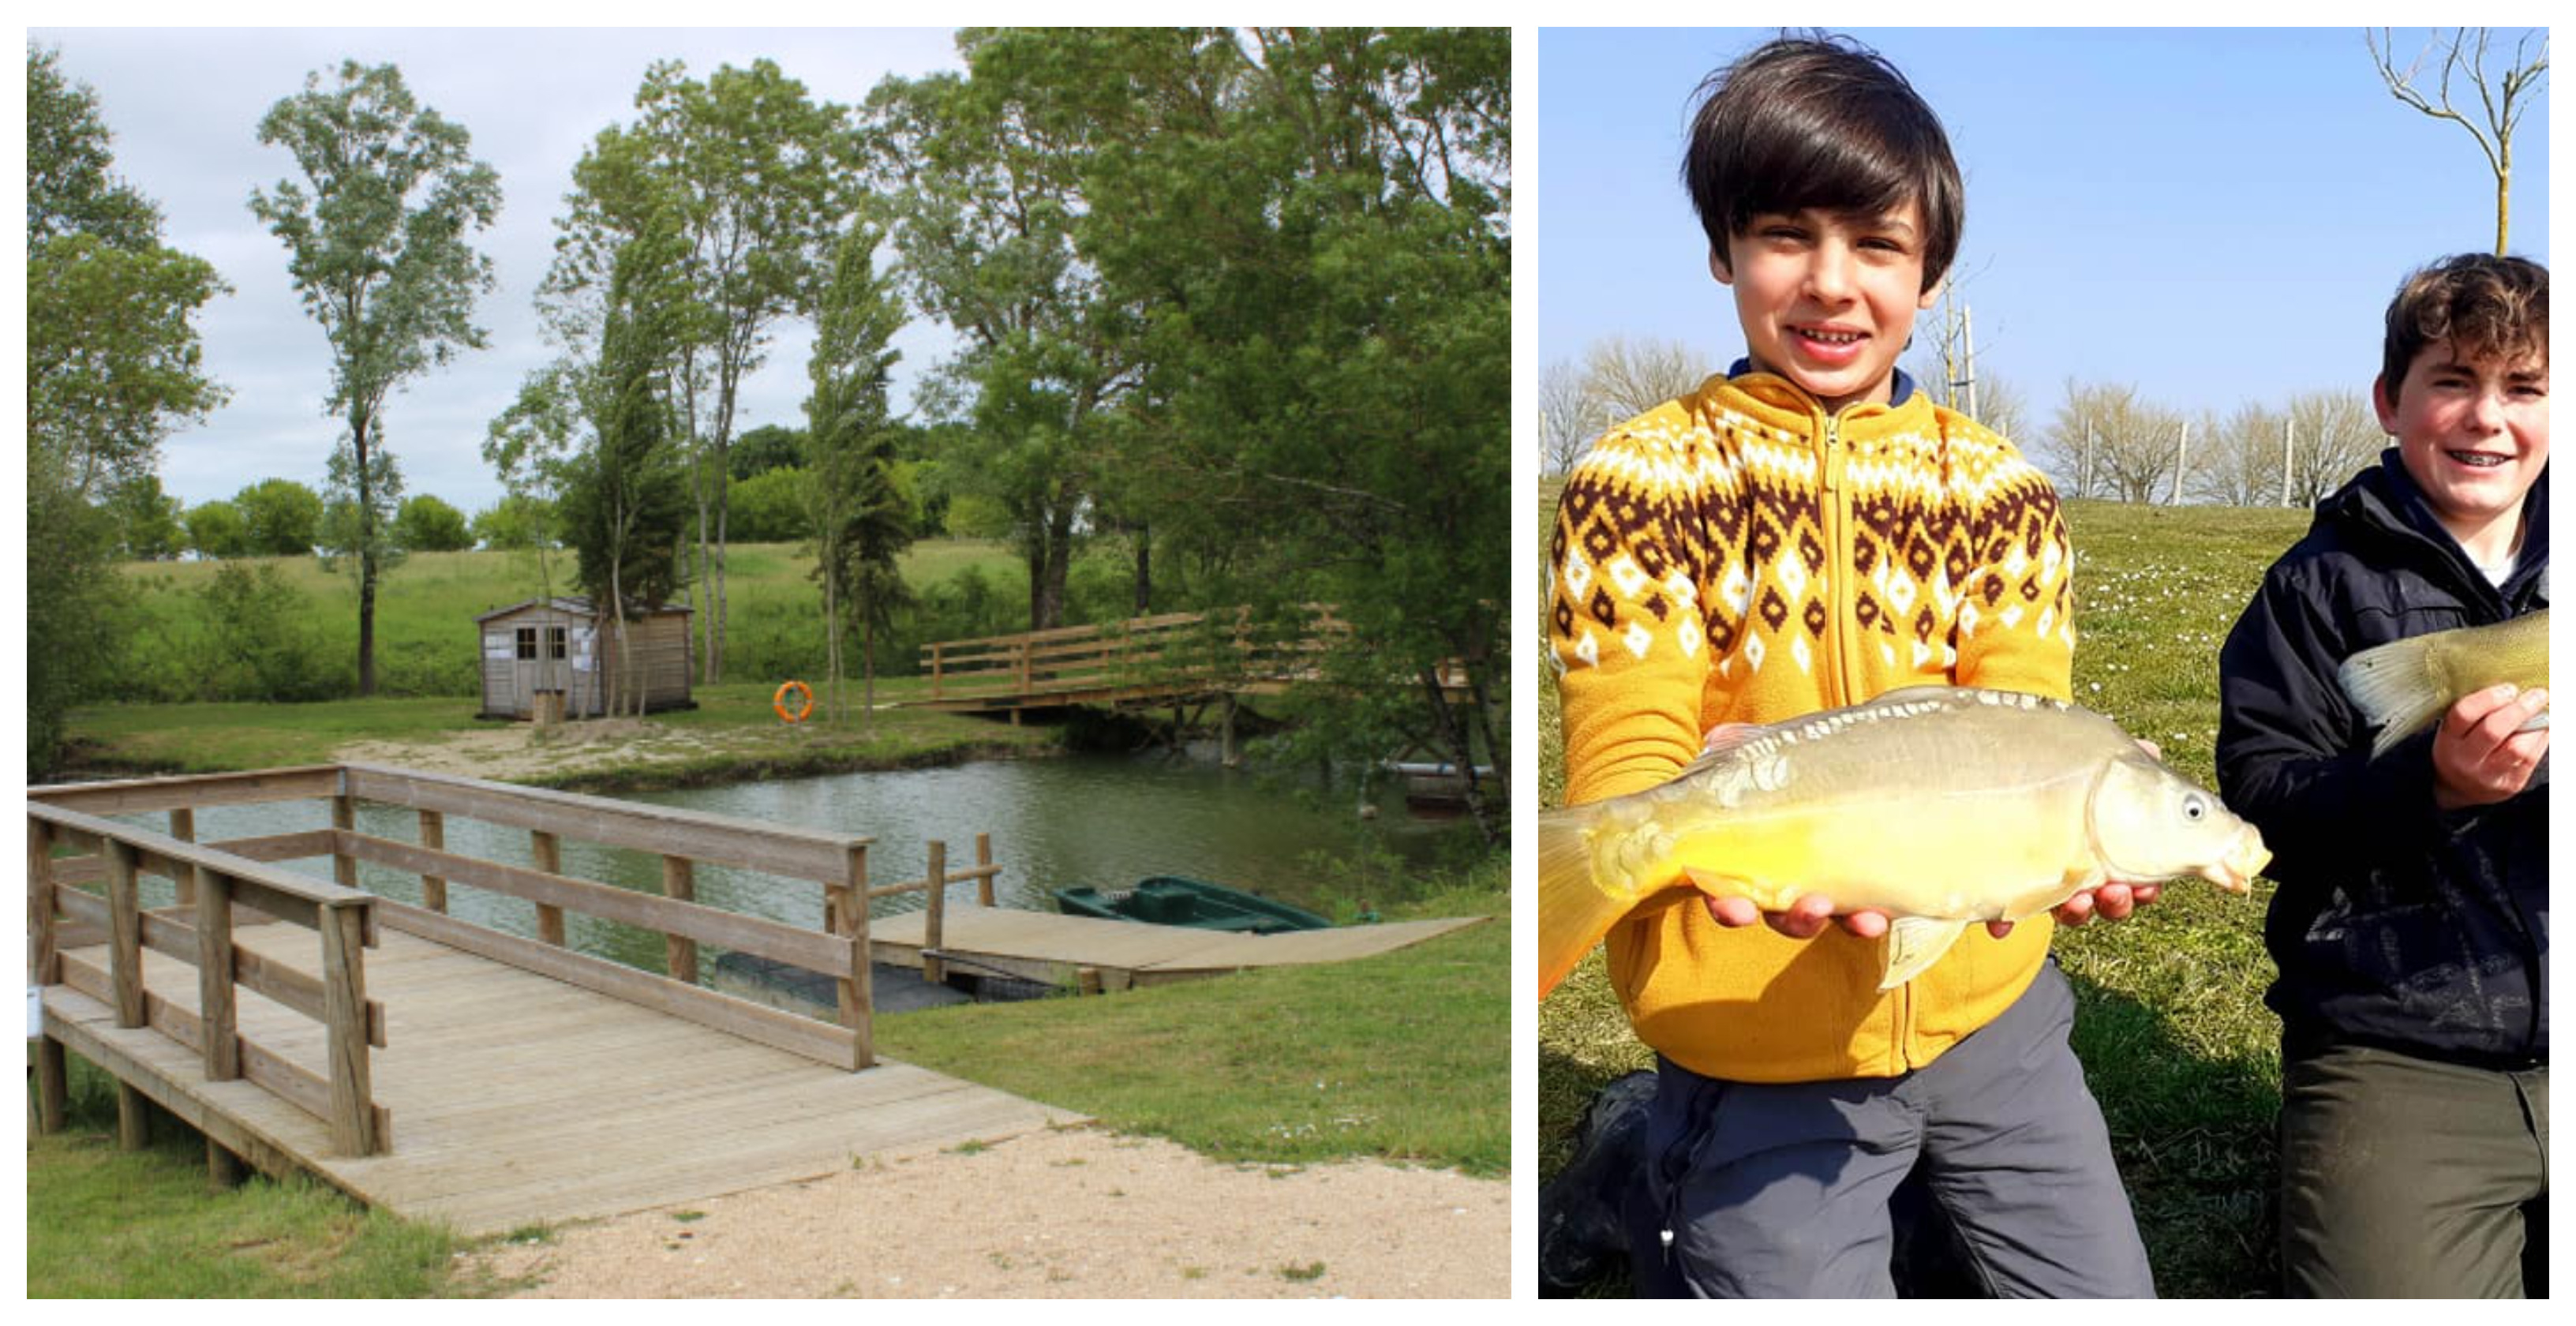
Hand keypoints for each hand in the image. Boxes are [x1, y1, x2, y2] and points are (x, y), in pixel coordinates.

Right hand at [1697, 724, 1889, 938]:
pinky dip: (1870, 920)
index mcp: (1752, 854)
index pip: (1728, 889)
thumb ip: (1746, 749)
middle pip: (1780, 914)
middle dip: (1793, 919)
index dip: (1727, 905)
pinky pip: (1864, 914)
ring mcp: (1828, 887)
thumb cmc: (1802, 764)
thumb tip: (1719, 739)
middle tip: (1811, 908)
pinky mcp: (1865, 889)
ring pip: (1825, 917)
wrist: (1872, 759)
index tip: (1737, 908)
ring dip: (1839, 921)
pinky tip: (1880, 916)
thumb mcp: (1773, 752)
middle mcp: (1787, 880)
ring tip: (1861, 917)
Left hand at [1988, 738, 2166, 932]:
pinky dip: (2004, 921)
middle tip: (2114, 891)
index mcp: (2103, 846)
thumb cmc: (2050, 771)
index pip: (2134, 876)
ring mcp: (2042, 879)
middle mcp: (2076, 866)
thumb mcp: (2085, 761)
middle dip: (2115, 902)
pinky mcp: (2004, 885)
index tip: (2147, 886)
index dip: (2145, 888)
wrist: (1987, 775)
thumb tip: (2150, 749)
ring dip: (2075, 911)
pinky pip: (2004, 912)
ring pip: (2066, 909)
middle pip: (2106, 900)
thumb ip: (2117, 759)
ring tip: (2076, 898)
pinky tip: (2000, 926)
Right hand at [2431, 683, 2549, 809]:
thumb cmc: (2462, 748)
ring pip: (2517, 748)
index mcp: (2449, 739)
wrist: (2460, 788)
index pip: (2464, 714)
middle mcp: (2465, 759)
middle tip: (2537, 695)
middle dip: (2519, 709)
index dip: (2489, 698)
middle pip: (2493, 731)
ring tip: (2543, 712)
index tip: (2509, 689)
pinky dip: (2542, 738)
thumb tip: (2514, 690)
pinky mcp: (2510, 784)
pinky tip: (2544, 727)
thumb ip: (2478, 711)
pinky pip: (2531, 759)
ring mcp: (2488, 775)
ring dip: (2536, 726)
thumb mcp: (2456, 730)